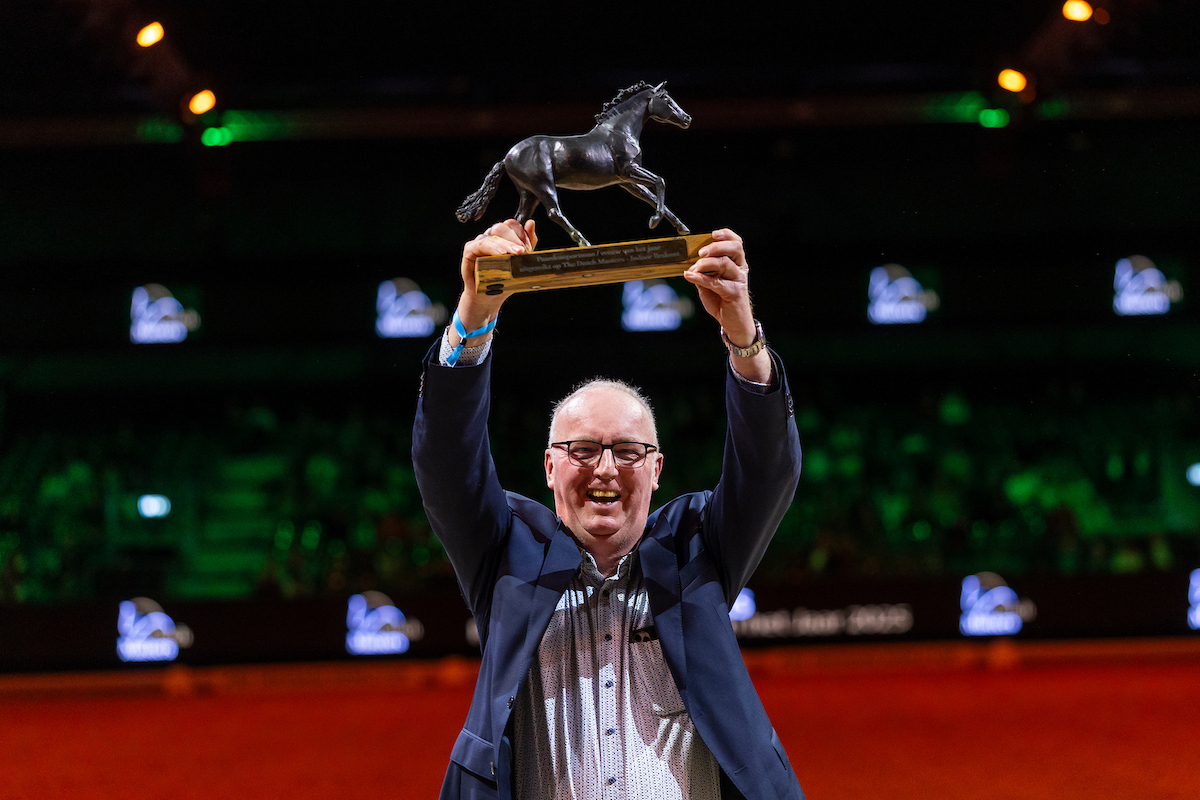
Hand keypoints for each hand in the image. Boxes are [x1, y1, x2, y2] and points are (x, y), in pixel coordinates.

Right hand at [454, 219, 536, 343]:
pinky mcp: (470, 251)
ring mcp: (479, 242)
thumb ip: (527, 243)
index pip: (512, 225)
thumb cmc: (504, 280)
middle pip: (503, 227)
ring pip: (493, 235)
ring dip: (507, 244)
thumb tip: (531, 223)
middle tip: (524, 252)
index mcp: (503, 237)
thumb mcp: (521, 262)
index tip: (529, 248)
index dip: (521, 234)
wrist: (489, 297)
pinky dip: (492, 248)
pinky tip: (500, 254)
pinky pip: (480, 245)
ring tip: (517, 253)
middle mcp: (490, 236)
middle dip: (516, 239)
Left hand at [683, 229, 770, 382]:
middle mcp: (740, 269)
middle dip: (716, 246)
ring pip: (724, 263)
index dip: (726, 235)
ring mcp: (739, 280)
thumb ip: (702, 272)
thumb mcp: (709, 283)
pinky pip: (717, 282)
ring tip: (694, 268)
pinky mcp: (735, 292)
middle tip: (701, 251)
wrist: (732, 323)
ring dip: (706, 263)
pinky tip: (690, 276)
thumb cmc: (721, 301)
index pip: (736, 243)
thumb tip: (689, 264)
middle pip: (734, 248)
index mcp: (736, 263)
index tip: (713, 234)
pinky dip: (701, 278)